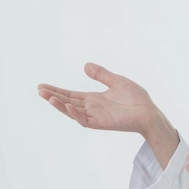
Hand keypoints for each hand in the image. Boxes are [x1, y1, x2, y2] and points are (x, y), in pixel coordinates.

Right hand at [38, 62, 157, 133]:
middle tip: (39, 90)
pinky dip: (75, 114)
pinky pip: (84, 120)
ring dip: (60, 105)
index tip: (42, 86)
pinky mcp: (101, 123)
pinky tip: (67, 106)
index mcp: (94, 99)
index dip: (57, 90)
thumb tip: (85, 65)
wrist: (148, 111)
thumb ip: (101, 74)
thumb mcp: (116, 81)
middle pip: (67, 102)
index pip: (70, 94)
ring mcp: (95, 116)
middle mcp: (91, 108)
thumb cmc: (135, 98)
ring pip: (72, 111)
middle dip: (53, 96)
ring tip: (47, 97)